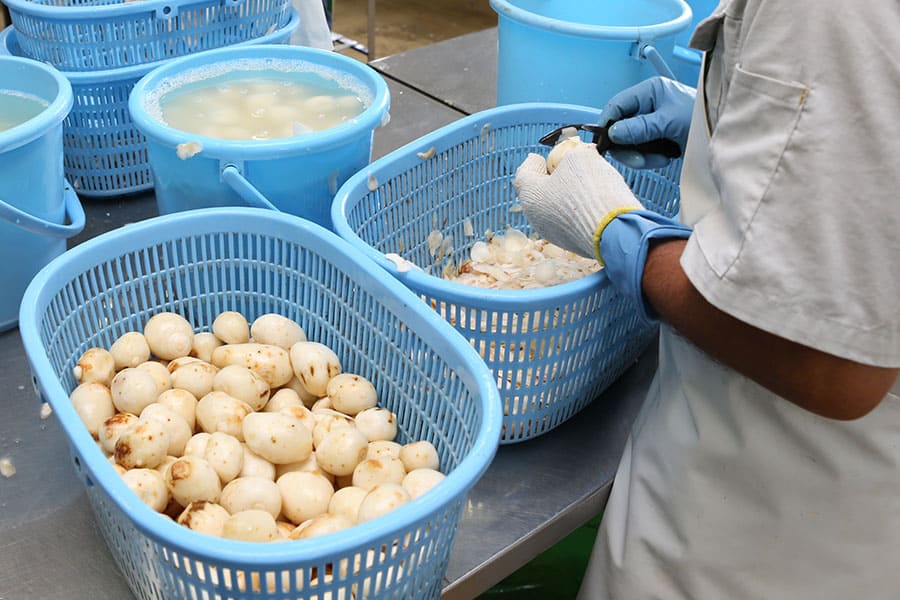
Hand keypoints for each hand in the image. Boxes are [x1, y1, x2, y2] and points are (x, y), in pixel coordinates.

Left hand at [514, 143, 691, 325]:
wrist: (615, 232)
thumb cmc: (590, 191)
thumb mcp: (582, 157)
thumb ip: (575, 153)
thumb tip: (581, 155)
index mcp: (530, 194)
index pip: (524, 172)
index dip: (535, 161)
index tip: (543, 158)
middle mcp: (536, 217)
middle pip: (540, 191)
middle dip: (553, 178)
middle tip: (569, 167)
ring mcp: (553, 234)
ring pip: (556, 208)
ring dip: (567, 195)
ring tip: (587, 183)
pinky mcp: (572, 244)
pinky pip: (571, 221)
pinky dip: (579, 210)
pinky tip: (595, 202)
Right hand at [600, 76, 695, 168]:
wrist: (725, 135)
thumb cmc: (700, 118)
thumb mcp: (668, 121)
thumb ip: (639, 128)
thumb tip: (613, 134)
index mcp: (649, 91)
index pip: (617, 105)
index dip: (606, 124)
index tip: (602, 144)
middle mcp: (648, 105)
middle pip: (621, 127)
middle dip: (627, 146)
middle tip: (637, 161)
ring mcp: (653, 123)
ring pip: (631, 143)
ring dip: (642, 155)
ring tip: (660, 158)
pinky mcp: (658, 139)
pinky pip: (643, 151)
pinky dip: (652, 158)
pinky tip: (666, 158)